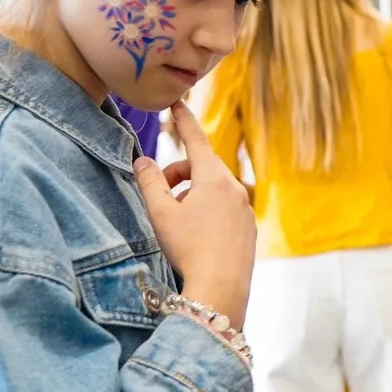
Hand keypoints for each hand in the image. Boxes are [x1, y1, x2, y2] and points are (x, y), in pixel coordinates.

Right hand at [133, 103, 255, 326]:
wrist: (220, 288)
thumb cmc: (188, 248)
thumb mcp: (160, 213)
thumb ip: (149, 182)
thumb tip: (142, 161)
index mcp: (214, 178)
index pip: (195, 139)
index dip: (183, 120)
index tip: (177, 103)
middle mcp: (235, 188)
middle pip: (202, 167)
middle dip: (178, 174)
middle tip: (160, 194)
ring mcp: (245, 208)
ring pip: (213, 190)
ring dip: (191, 195)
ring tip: (175, 221)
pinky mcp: (249, 227)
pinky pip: (225, 208)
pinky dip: (206, 211)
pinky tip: (195, 236)